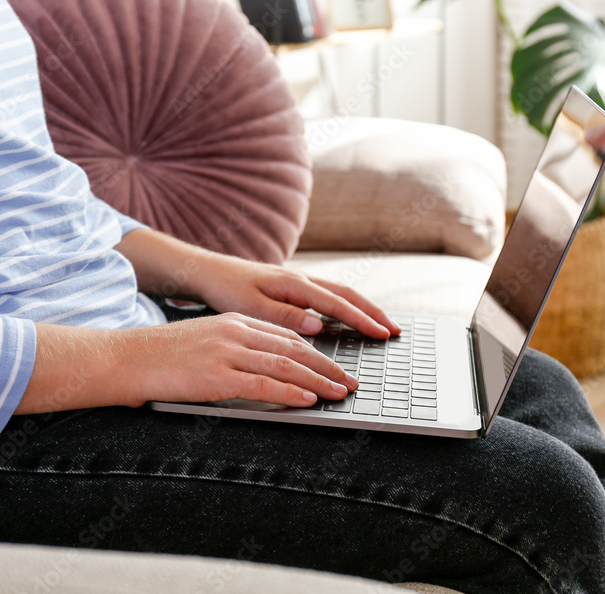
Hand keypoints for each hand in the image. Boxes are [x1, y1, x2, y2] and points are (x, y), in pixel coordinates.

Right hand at [115, 313, 357, 406]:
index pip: (286, 336)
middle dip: (327, 366)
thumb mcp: (205, 342)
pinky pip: (264, 386)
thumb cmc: (160, 357)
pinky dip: (291, 394)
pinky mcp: (216, 376)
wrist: (125, 358)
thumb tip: (263, 370)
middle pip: (294, 349)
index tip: (335, 366)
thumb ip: (234, 349)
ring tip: (340, 394)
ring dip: (319, 382)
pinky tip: (309, 401)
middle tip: (350, 382)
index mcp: (234, 322)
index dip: (315, 353)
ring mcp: (227, 352)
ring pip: (286, 367)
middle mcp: (235, 332)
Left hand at [190, 254, 400, 338]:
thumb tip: (317, 325)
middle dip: (373, 313)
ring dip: (363, 308)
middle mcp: (301, 279)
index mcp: (294, 284)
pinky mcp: (293, 287)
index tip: (382, 334)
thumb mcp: (250, 307)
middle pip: (347, 294)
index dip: (362, 320)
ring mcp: (299, 281)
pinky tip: (351, 318)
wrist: (209, 271)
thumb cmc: (226, 289)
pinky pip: (328, 295)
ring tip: (382, 324)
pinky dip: (347, 306)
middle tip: (395, 331)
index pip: (337, 304)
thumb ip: (284, 316)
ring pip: (340, 293)